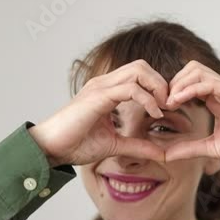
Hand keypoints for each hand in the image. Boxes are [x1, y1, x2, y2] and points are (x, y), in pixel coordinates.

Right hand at [29, 60, 169, 165]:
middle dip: (161, 83)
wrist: (50, 149)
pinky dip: (148, 99)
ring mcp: (100, 87)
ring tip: (163, 108)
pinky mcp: (98, 97)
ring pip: (138, 70)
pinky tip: (155, 113)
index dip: (157, 88)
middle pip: (142, 66)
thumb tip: (161, 153)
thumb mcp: (115, 145)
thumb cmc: (75, 144)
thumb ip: (138, 146)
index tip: (168, 109)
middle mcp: (104, 84)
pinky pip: (131, 88)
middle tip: (170, 105)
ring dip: (157, 87)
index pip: (139, 75)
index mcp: (107, 91)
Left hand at [163, 61, 219, 166]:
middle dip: (173, 83)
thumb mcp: (212, 148)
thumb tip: (166, 155)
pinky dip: (191, 88)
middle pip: (191, 71)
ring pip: (198, 71)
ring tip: (169, 101)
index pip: (189, 85)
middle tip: (162, 103)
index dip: (172, 92)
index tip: (159, 107)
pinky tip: (179, 100)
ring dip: (179, 83)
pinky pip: (210, 82)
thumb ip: (189, 148)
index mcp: (216, 101)